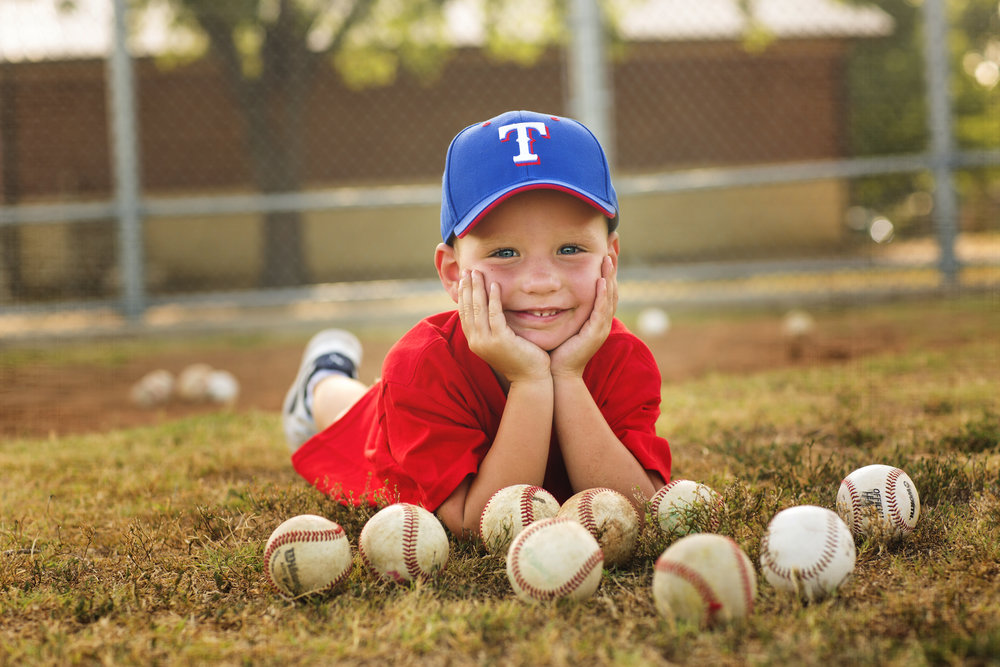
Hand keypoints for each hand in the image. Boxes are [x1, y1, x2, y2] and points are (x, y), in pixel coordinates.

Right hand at [458, 270, 550, 383]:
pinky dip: (492, 299)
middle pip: (468, 309)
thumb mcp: (501, 343)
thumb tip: (491, 312)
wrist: (531, 379)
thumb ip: (494, 329)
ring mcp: (487, 342)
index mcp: (475, 342)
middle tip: (467, 270)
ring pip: (478, 309)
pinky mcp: (500, 340)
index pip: (464, 314)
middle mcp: (476, 342)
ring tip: (477, 272)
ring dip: (477, 288)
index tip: (464, 280)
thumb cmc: (520, 360)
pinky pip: (494, 314)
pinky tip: (494, 286)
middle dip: (467, 288)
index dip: (463, 296)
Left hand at [549, 255, 617, 377]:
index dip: (606, 272)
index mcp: (596, 319)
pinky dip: (602, 294)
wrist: (559, 374)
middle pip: (612, 290)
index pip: (605, 291)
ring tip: (608, 259)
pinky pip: (601, 310)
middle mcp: (602, 322)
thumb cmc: (557, 351)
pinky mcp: (595, 333)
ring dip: (610, 277)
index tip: (604, 254)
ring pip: (610, 297)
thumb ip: (562, 309)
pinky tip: (601, 281)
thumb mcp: (563, 324)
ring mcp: (601, 328)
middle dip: (612, 270)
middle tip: (611, 250)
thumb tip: (551, 293)